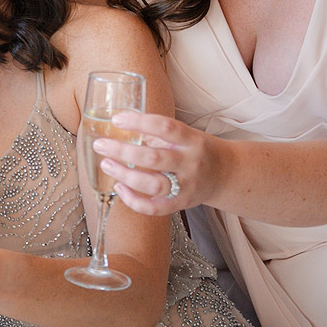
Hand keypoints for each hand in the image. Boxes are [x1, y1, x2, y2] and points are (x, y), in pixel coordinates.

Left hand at [92, 111, 219, 214]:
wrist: (226, 174)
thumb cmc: (197, 149)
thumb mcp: (185, 134)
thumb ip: (158, 134)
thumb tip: (121, 128)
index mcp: (192, 140)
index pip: (165, 127)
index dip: (139, 122)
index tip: (116, 119)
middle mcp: (190, 163)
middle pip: (153, 158)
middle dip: (122, 151)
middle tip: (100, 145)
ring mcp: (187, 186)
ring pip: (153, 185)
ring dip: (125, 176)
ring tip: (106, 164)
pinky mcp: (182, 204)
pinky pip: (154, 208)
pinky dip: (133, 201)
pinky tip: (119, 188)